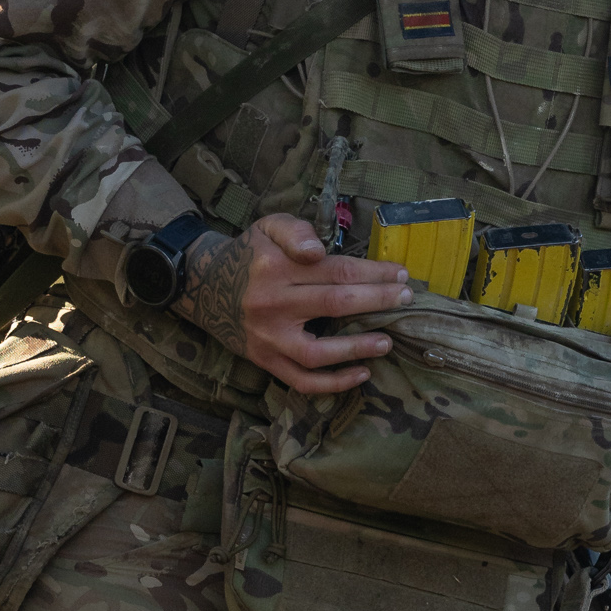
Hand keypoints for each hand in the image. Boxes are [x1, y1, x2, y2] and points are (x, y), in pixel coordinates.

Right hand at [177, 211, 408, 394]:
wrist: (204, 287)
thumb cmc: (249, 254)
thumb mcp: (268, 226)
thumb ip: (296, 231)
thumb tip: (317, 251)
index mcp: (274, 267)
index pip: (335, 271)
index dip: (373, 273)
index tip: (401, 274)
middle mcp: (270, 303)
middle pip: (334, 304)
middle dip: (377, 301)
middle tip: (406, 299)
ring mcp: (267, 338)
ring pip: (318, 352)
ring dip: (357, 348)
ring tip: (386, 342)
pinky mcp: (265, 361)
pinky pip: (301, 380)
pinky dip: (332, 384)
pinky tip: (361, 374)